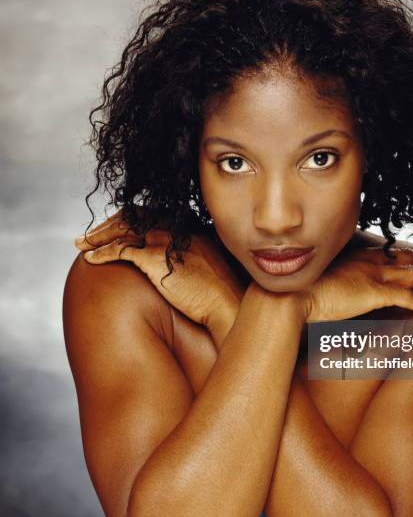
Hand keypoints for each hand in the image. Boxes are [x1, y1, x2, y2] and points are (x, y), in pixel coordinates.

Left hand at [74, 210, 243, 338]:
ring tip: (81, 244)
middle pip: (132, 217)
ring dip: (97, 236)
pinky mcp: (154, 258)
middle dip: (107, 224)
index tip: (115, 229)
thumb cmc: (221, 293)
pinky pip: (120, 250)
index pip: (150, 213)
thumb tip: (184, 267)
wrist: (227, 304)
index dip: (128, 219)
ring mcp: (164, 242)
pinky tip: (90, 259)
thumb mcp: (209, 266)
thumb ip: (194, 257)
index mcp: (187, 228)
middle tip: (90, 235)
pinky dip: (101, 252)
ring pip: (122, 230)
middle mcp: (175, 229)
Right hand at [302, 246, 412, 321]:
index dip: (406, 254)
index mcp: (354, 259)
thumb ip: (333, 288)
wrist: (291, 297)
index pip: (387, 254)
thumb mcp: (319, 285)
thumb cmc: (299, 294)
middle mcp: (366, 263)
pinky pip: (407, 298)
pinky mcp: (374, 292)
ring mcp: (372, 276)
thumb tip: (335, 297)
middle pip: (407, 258)